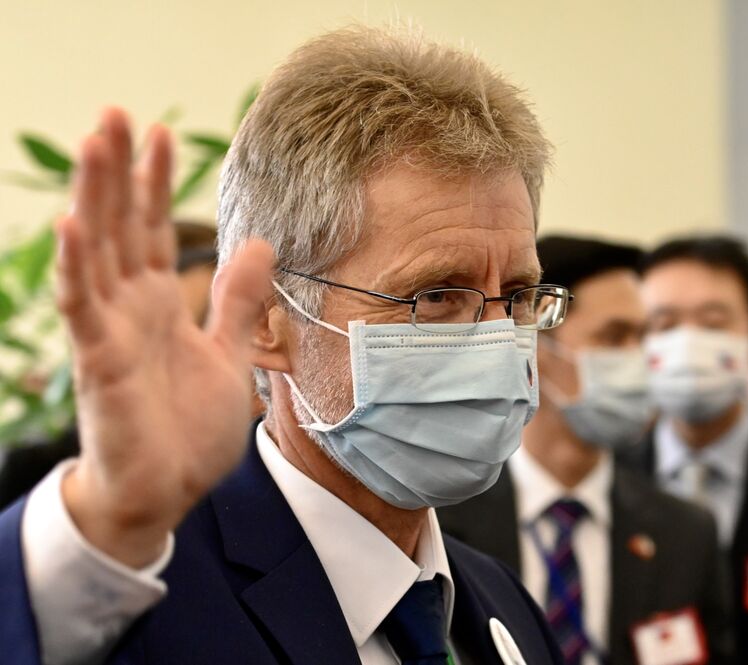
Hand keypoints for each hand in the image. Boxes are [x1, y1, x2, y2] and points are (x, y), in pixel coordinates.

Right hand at [58, 109, 273, 566]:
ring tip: (96, 142)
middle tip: (117, 112)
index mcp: (159, 304)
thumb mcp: (229, 353)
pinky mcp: (99, 363)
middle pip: (121, 225)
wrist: (168, 492)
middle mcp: (128, 308)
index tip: (161, 133)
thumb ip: (237, 301)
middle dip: (119, 170)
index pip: (155, 230)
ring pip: (97, 251)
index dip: (156, 183)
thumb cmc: (187, 429)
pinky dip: (78, 268)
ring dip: (96, 196)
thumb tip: (261, 244)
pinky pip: (83, 308)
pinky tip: (75, 224)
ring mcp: (109, 332)